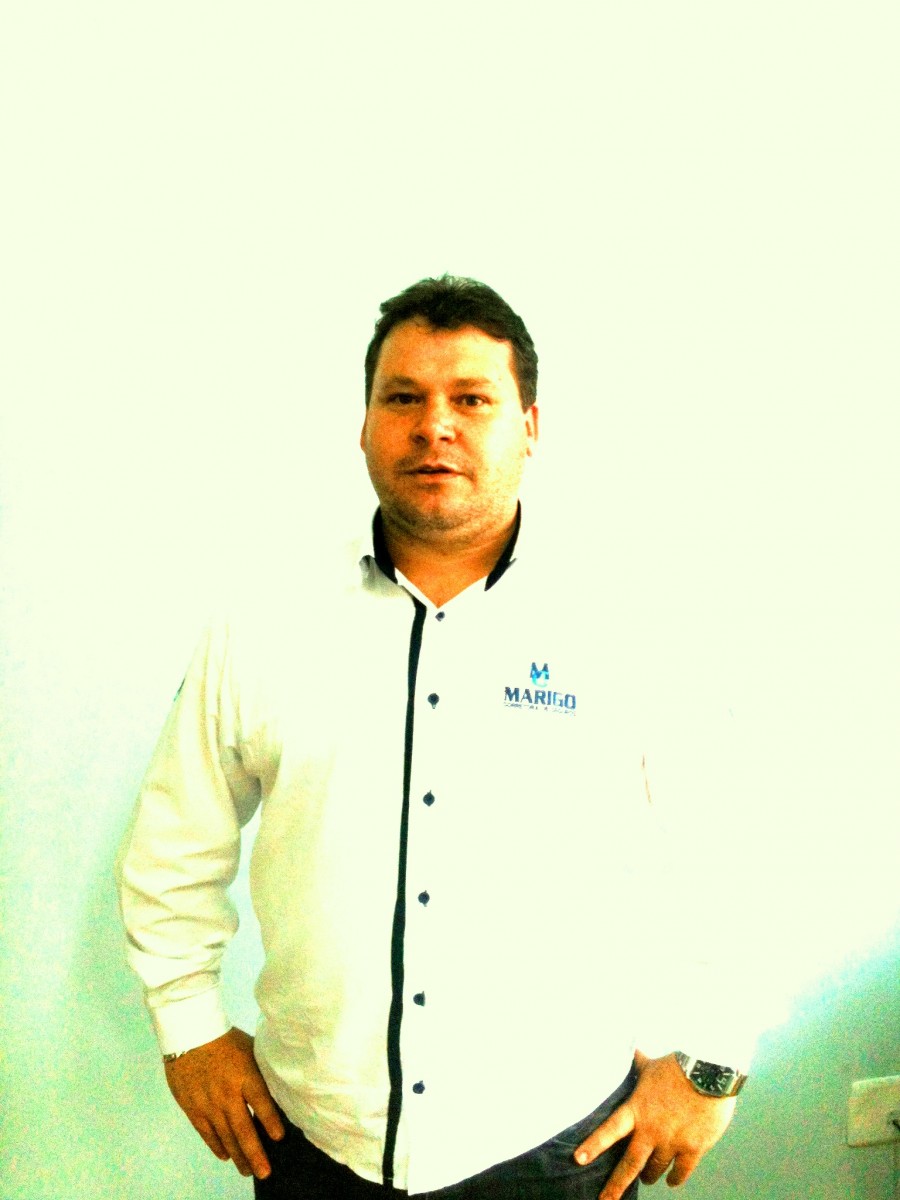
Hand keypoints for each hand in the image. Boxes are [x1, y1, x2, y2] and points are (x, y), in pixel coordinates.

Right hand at [164, 1027, 284, 1179]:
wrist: (190, 1033)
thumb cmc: (226, 1040)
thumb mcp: (250, 1050)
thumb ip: (262, 1071)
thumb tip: (279, 1090)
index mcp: (244, 1075)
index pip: (261, 1102)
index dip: (270, 1121)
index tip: (279, 1138)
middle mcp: (227, 1093)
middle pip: (243, 1129)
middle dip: (255, 1154)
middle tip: (265, 1172)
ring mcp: (208, 1103)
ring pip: (225, 1136)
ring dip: (238, 1156)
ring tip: (248, 1171)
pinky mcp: (192, 1108)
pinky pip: (207, 1133)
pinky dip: (217, 1146)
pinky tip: (226, 1156)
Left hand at [574, 1051, 735, 1198]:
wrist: (709, 1073)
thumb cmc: (679, 1066)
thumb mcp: (652, 1065)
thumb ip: (638, 1063)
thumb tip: (631, 1047)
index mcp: (637, 1110)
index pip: (610, 1131)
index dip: (593, 1146)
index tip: (578, 1159)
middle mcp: (651, 1130)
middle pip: (630, 1164)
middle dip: (616, 1185)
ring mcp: (672, 1142)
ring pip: (656, 1169)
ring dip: (650, 1175)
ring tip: (647, 1179)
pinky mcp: (693, 1148)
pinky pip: (681, 1171)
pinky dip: (675, 1178)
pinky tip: (671, 1181)